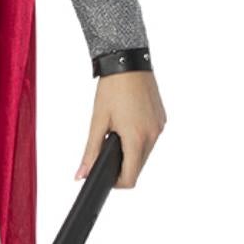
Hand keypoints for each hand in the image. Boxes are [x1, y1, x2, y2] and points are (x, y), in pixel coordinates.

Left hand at [76, 69, 165, 186]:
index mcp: (136, 139)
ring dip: (131, 150)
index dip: (116, 182)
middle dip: (122, 164)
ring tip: (116, 132)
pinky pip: (151, 138)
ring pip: (145, 153)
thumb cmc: (112, 89)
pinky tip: (127, 123)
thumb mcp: (97, 122)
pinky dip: (139, 138)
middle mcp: (152, 135)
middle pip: (138, 166)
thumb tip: (81, 174)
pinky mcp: (162, 119)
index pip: (130, 178)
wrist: (127, 62)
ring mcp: (159, 127)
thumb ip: (90, 152)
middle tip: (106, 148)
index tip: (104, 175)